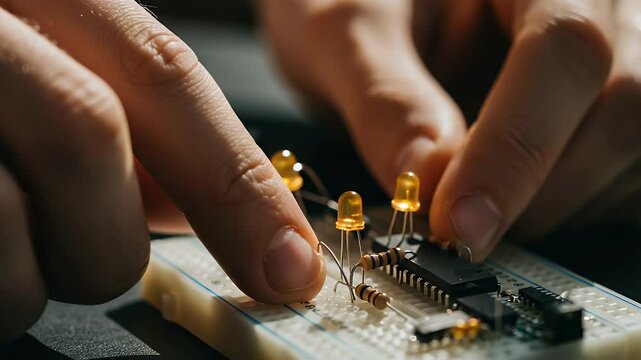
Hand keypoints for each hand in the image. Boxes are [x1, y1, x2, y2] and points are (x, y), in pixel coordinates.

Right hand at [0, 0, 323, 341]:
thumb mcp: (34, 48)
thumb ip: (107, 104)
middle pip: (92, 148)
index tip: (293, 270)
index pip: (161, 78)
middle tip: (80, 237)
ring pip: (19, 255)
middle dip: (107, 229)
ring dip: (29, 274)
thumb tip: (184, 199)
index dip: (238, 185)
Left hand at [261, 0, 639, 257]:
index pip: (564, 50)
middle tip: (456, 225)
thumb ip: (385, 99)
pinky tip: (511, 190)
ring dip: (548, 204)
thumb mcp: (347, 33)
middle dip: (534, 191)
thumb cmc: (357, 4)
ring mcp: (616, 56)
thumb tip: (427, 185)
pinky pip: (619, 175)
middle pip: (619, 108)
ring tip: (476, 196)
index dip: (515, 147)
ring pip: (627, 151)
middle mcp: (597, 8)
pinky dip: (563, 204)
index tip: (460, 220)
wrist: (373, 14)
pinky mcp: (606, 108)